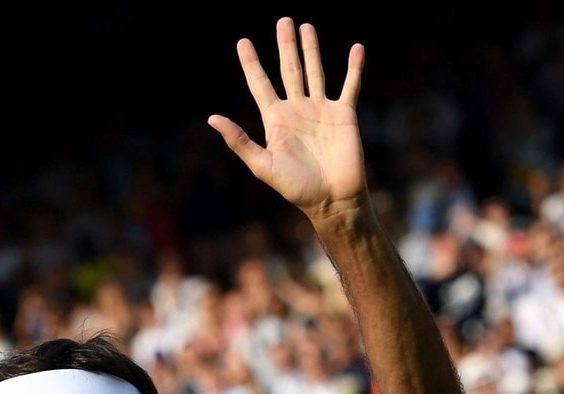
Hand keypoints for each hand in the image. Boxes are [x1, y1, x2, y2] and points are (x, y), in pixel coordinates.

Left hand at [208, 18, 367, 219]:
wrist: (331, 199)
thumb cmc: (295, 188)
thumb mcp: (262, 165)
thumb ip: (239, 140)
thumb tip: (212, 118)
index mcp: (275, 120)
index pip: (260, 84)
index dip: (251, 63)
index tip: (243, 42)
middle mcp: (297, 110)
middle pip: (289, 70)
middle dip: (285, 46)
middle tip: (283, 20)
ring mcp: (321, 110)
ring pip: (315, 72)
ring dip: (311, 49)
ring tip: (306, 26)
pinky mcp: (344, 114)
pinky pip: (349, 85)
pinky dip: (353, 67)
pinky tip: (356, 48)